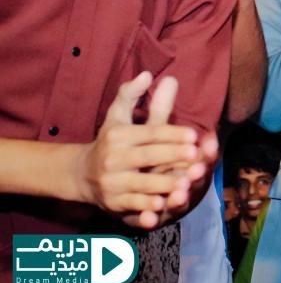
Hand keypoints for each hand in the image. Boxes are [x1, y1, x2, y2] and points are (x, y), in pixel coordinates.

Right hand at [73, 72, 202, 228]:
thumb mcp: (118, 116)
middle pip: (147, 158)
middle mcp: (113, 159)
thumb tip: (148, 73)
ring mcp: (111, 183)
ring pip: (140, 184)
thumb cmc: (111, 141)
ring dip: (163, 185)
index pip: (150, 134)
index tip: (194, 135)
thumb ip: (132, 95)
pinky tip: (160, 209)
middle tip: (196, 156)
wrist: (81, 174)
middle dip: (171, 157)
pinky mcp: (112, 204)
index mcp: (118, 136)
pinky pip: (131, 207)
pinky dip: (144, 209)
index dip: (172, 134)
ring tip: (186, 184)